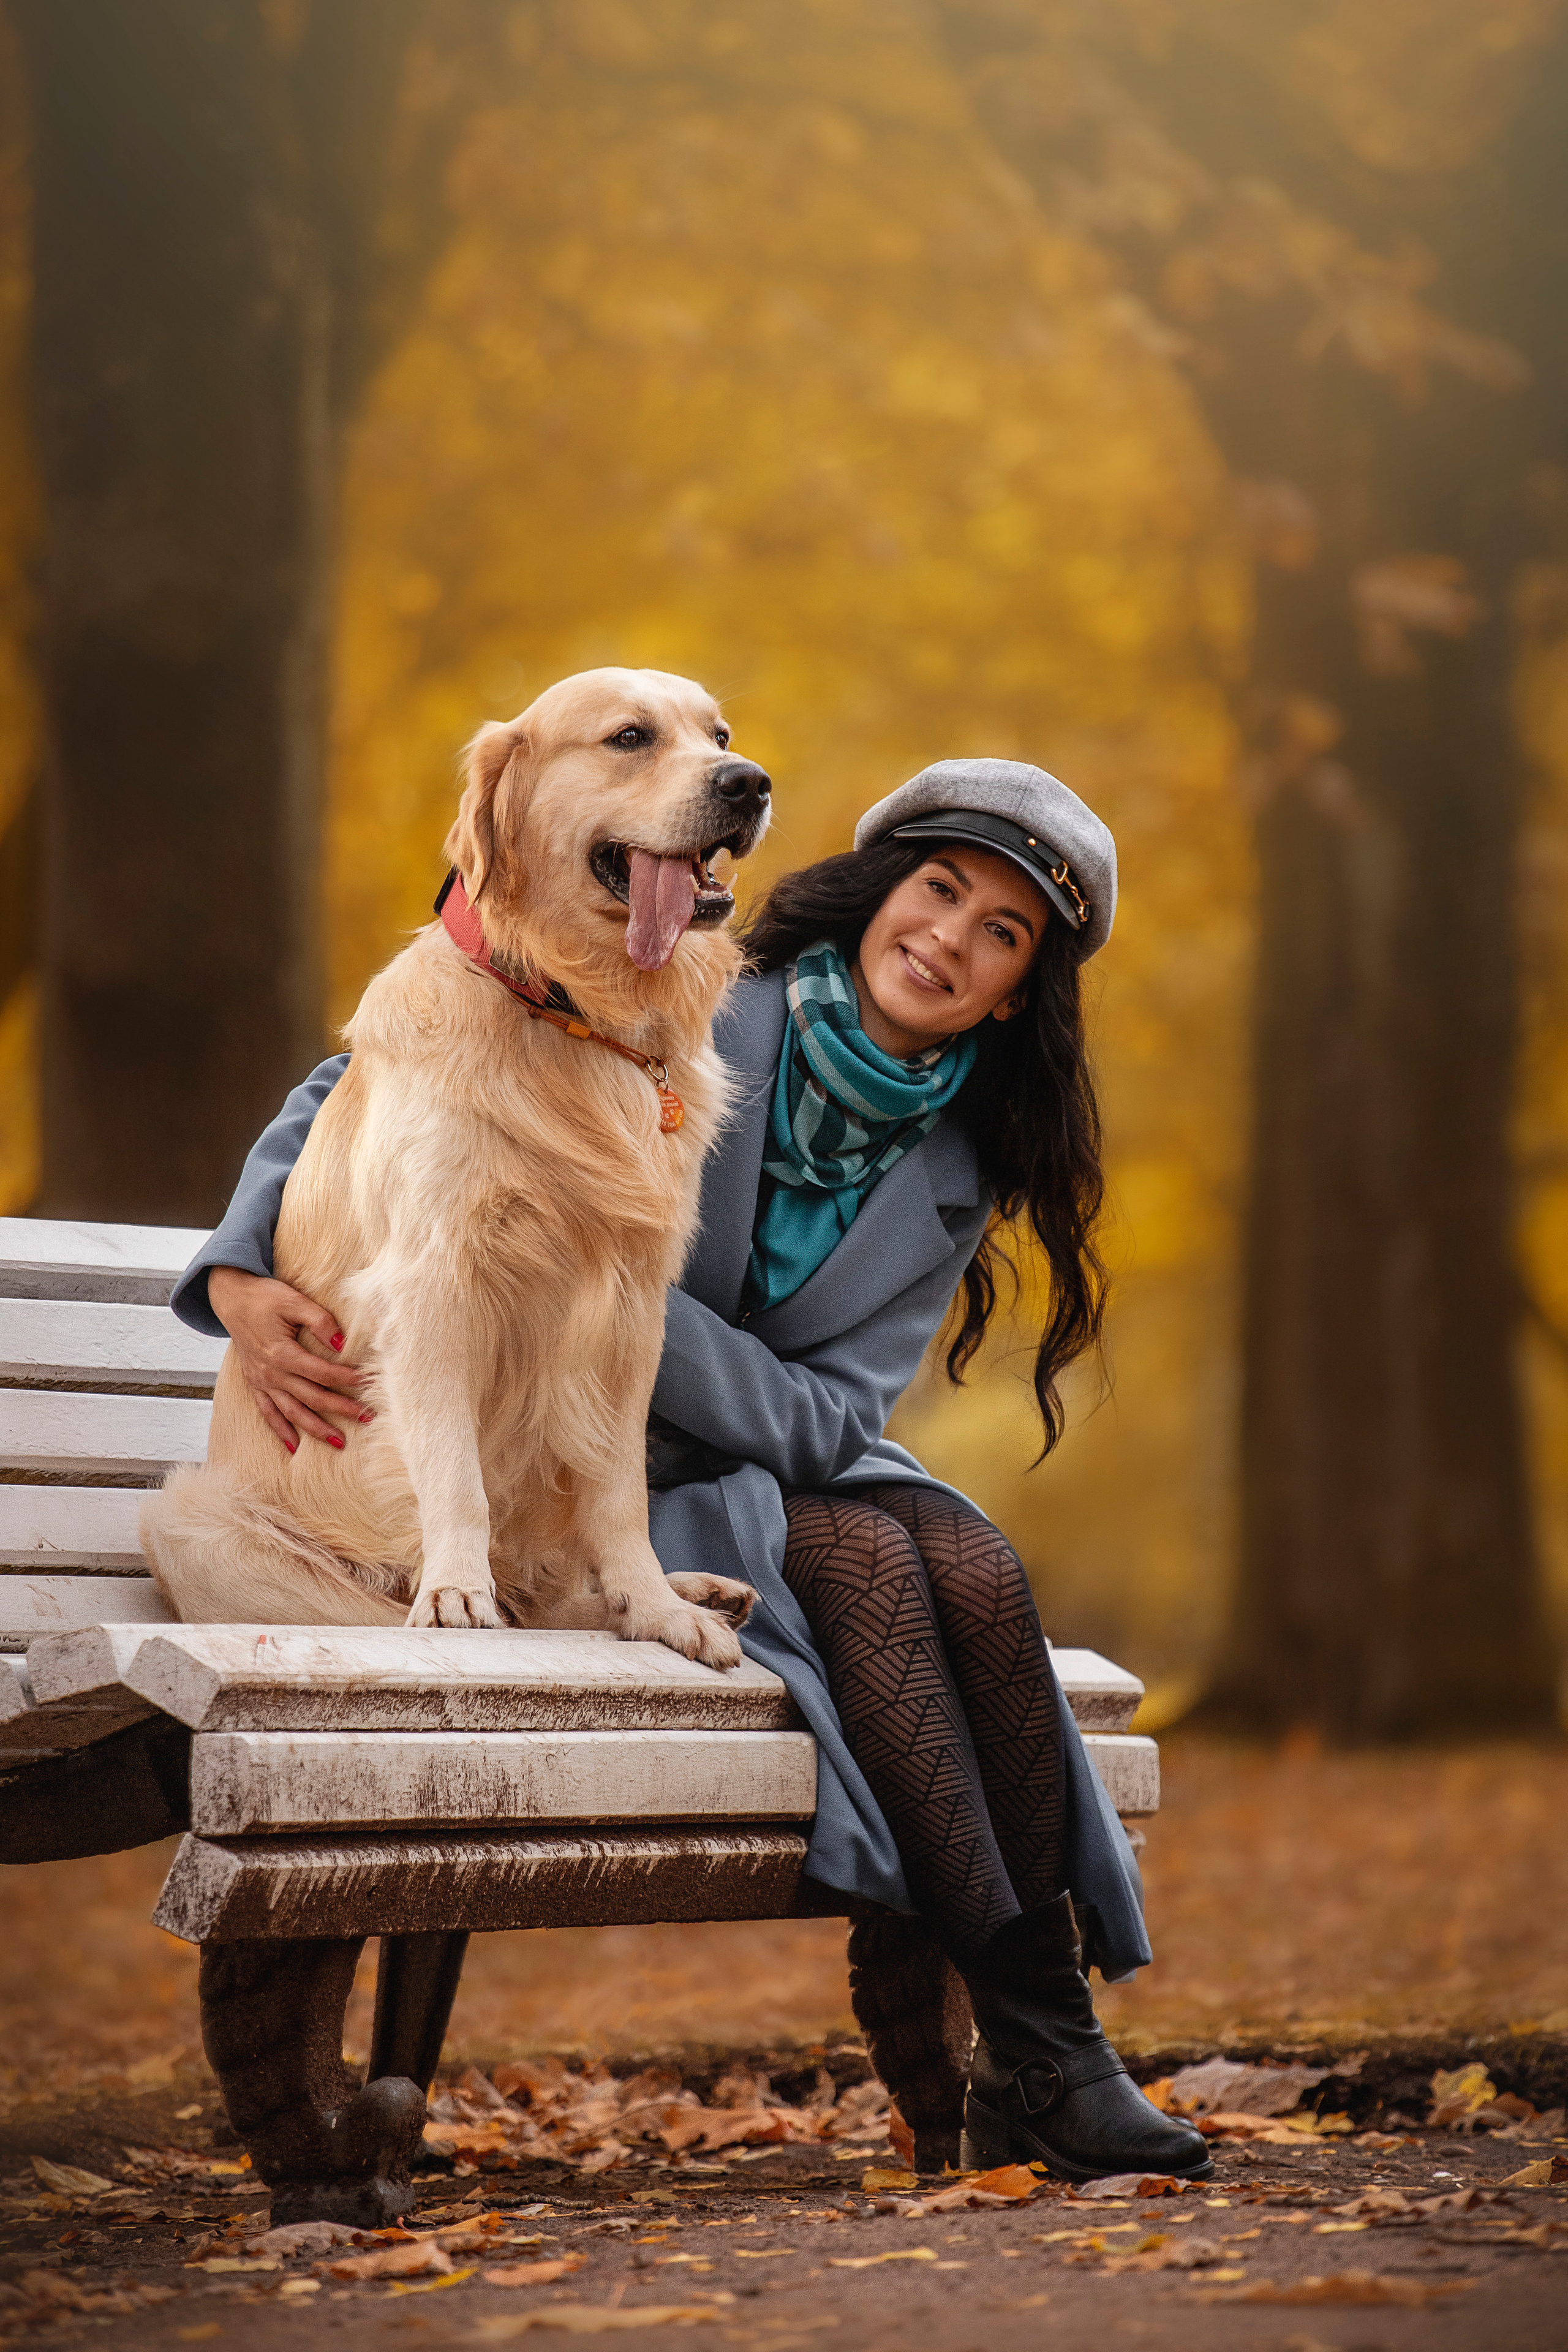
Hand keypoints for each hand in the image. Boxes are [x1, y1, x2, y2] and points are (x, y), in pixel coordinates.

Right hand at [207, 1265, 369, 1454]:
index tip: (369, 1384)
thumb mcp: (294, 1300)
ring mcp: (262, 1381)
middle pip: (312, 1397)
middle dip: (341, 1409)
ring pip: (292, 1412)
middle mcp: (271, 1373)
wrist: (231, 1298)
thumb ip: (320, 1321)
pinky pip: (268, 1413)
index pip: (323, 1373)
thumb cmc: (264, 1297)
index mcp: (282, 1353)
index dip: (348, 1380)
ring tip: (339, 1442)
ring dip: (316, 1429)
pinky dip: (281, 1430)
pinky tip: (293, 1447)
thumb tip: (342, 1344)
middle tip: (367, 1417)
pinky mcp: (255, 1383)